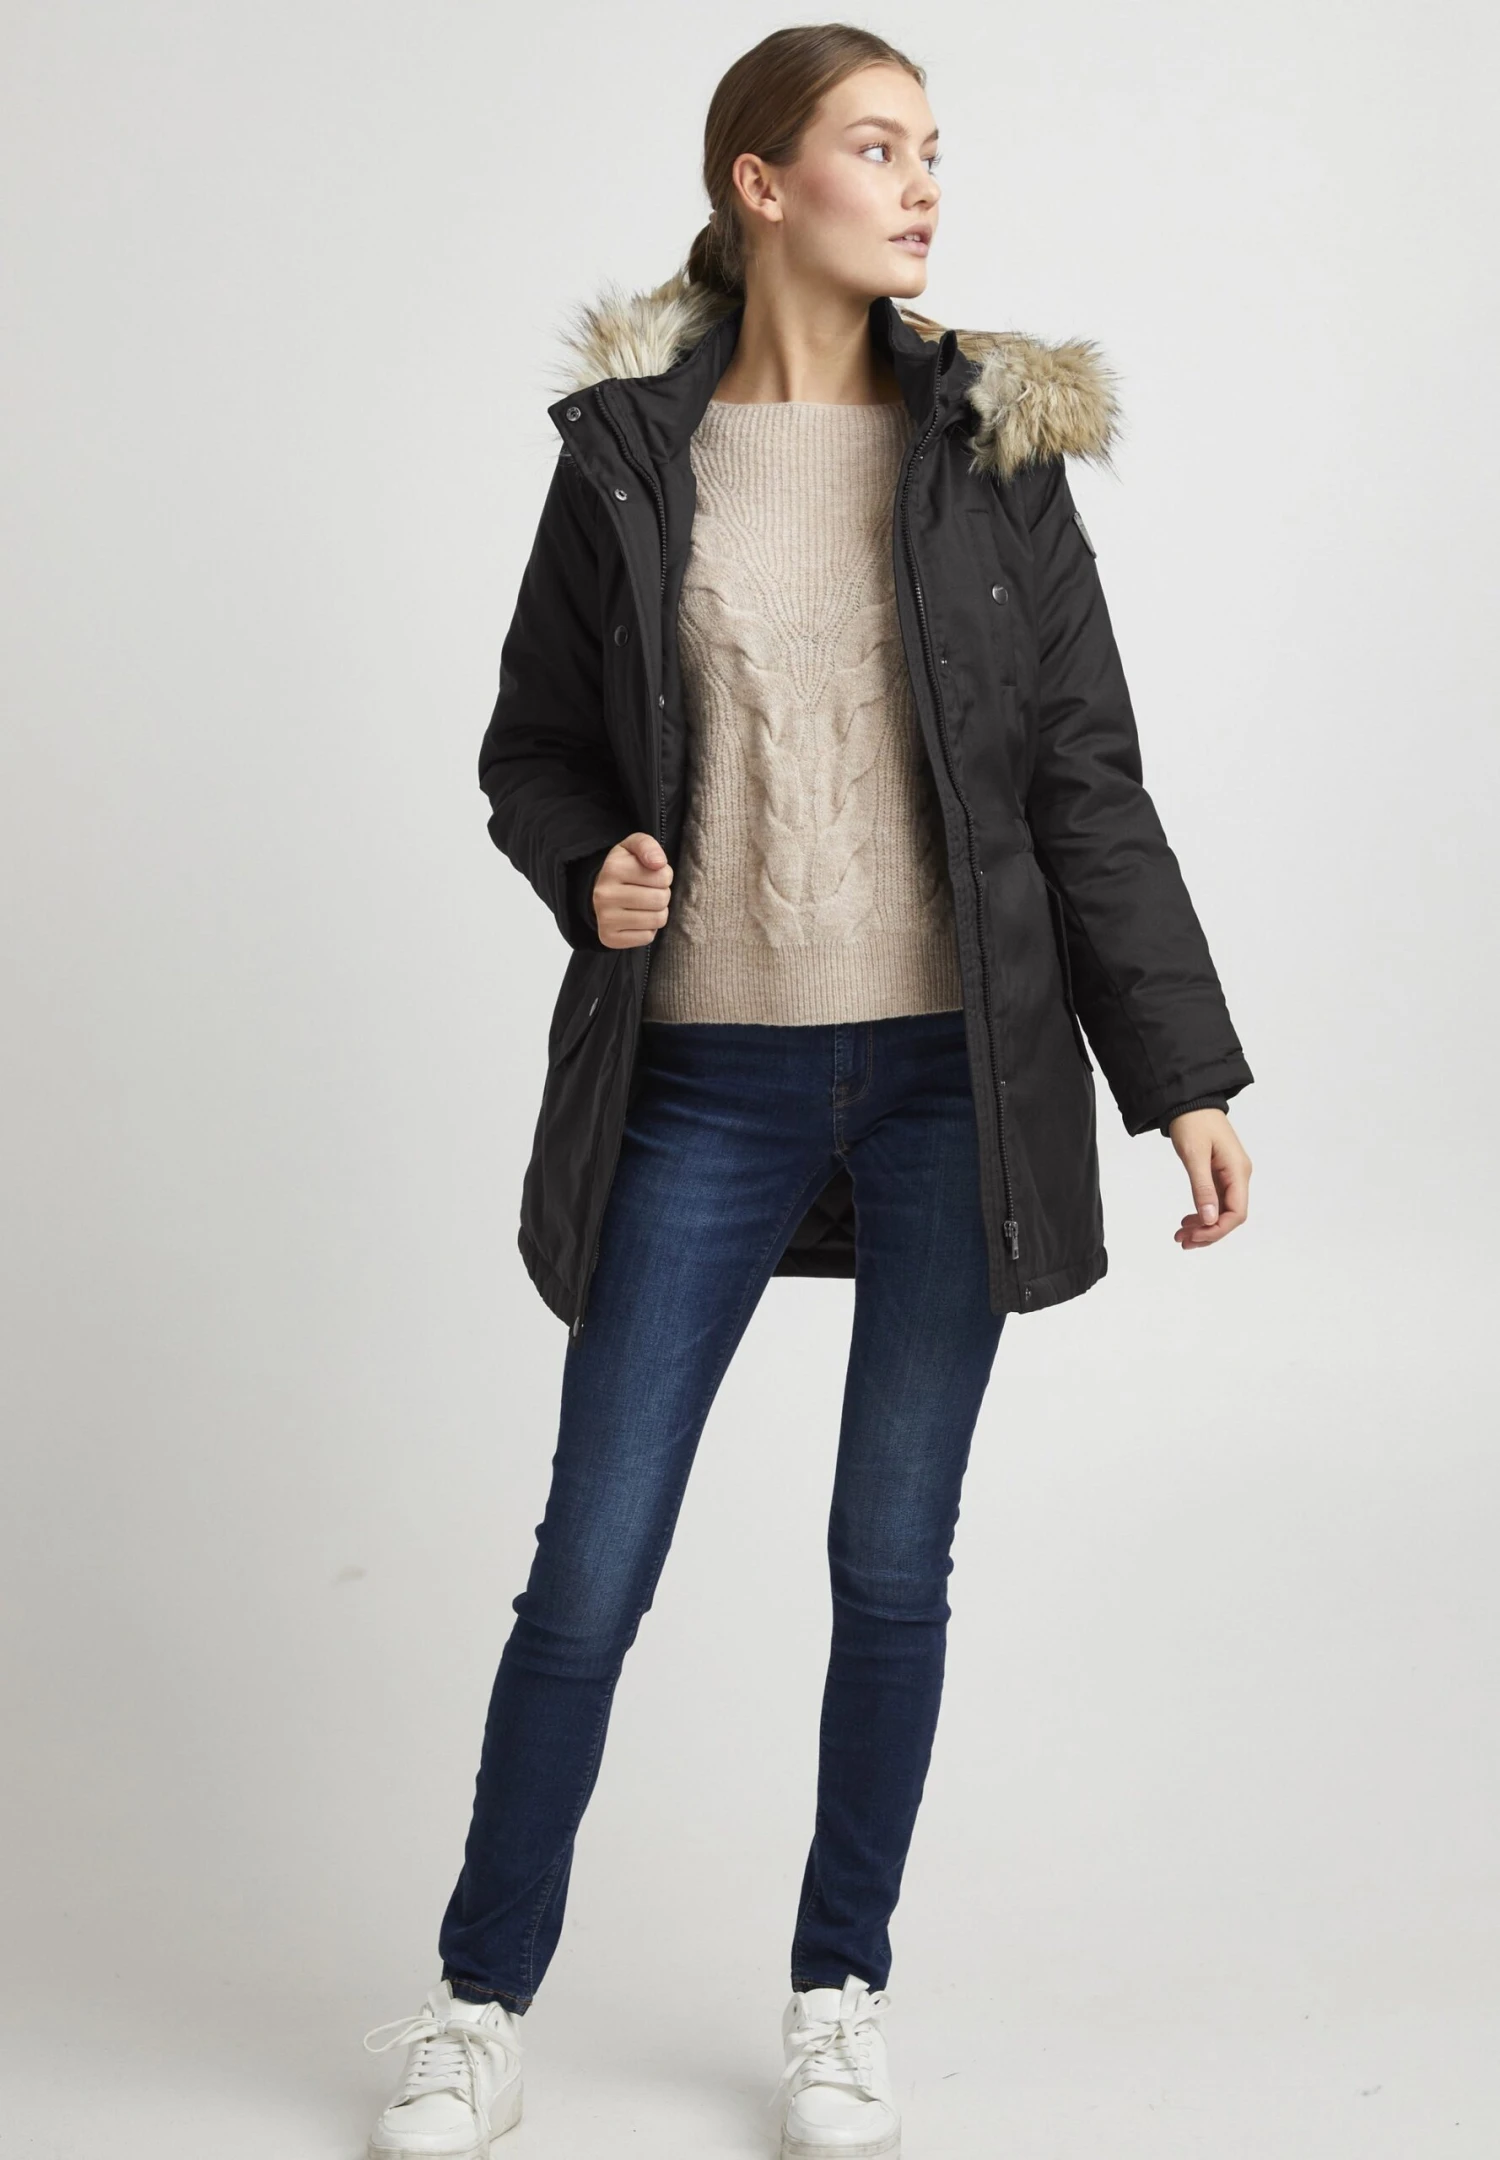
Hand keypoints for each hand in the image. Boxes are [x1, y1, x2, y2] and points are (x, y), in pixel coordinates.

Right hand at [591, 832, 672, 949]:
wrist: (599, 892)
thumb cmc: (625, 867)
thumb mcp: (634, 847)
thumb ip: (648, 846)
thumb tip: (659, 863)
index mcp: (612, 868)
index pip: (664, 876)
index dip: (664, 876)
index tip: (651, 875)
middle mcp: (604, 894)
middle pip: (661, 899)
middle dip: (662, 895)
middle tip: (649, 892)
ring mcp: (605, 919)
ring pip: (657, 920)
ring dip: (657, 912)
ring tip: (644, 905)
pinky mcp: (608, 938)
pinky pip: (647, 937)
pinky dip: (647, 929)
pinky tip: (636, 920)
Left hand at [1168, 1108, 1251, 1248]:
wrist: (1190, 1101)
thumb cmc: (1193, 1122)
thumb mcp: (1195, 1155)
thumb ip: (1202, 1188)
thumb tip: (1209, 1219)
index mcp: (1237, 1171)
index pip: (1237, 1212)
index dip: (1217, 1229)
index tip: (1194, 1236)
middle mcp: (1238, 1175)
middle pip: (1230, 1215)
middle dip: (1208, 1232)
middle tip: (1182, 1241)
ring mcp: (1230, 1175)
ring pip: (1222, 1210)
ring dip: (1203, 1226)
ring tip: (1181, 1235)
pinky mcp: (1219, 1173)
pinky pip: (1215, 1200)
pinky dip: (1202, 1213)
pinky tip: (1187, 1220)